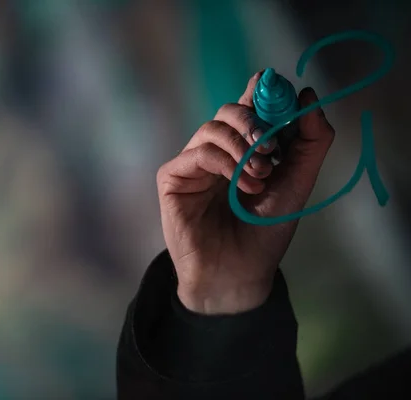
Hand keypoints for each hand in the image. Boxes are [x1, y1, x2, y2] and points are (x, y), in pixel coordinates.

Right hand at [156, 71, 334, 313]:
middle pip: (228, 110)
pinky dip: (224, 163)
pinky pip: (197, 152)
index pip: (250, 106)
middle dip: (253, 120)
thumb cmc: (264, 232)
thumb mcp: (297, 182)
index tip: (282, 90)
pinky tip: (242, 186)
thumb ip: (310, 142)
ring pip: (212, 128)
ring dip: (242, 147)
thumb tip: (307, 96)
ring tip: (260, 177)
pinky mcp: (173, 177)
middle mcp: (217, 151)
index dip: (263, 93)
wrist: (238, 271)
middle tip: (270, 147)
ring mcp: (193, 163)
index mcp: (244, 149)